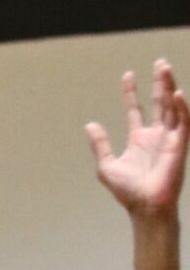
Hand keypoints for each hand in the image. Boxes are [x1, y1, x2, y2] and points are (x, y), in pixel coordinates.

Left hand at [87, 59, 189, 216]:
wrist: (145, 206)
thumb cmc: (128, 191)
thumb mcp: (107, 166)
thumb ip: (100, 145)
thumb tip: (90, 125)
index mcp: (138, 139)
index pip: (135, 110)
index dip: (131, 93)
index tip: (127, 75)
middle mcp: (155, 135)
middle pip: (159, 103)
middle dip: (159, 83)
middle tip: (159, 63)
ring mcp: (169, 138)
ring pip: (172, 107)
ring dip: (170, 87)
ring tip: (165, 68)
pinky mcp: (179, 145)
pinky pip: (183, 122)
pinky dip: (182, 108)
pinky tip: (177, 94)